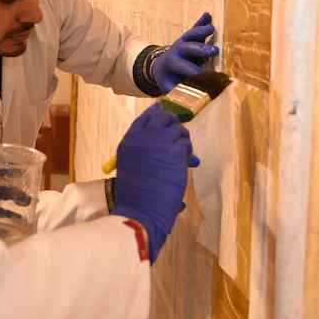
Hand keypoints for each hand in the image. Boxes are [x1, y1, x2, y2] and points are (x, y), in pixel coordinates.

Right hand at [110, 103, 198, 262]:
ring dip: (183, 140)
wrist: (141, 209)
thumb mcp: (130, 166)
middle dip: (172, 123)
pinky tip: (189, 162)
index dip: (154, 113)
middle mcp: (144, 137)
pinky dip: (189, 152)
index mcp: (129, 141)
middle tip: (178, 134)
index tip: (161, 109)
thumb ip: (142, 151)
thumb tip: (161, 144)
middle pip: (162, 117)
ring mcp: (160, 141)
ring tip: (184, 154)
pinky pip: (186, 143)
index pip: (143, 119)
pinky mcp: (175, 151)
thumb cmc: (134, 195)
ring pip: (178, 129)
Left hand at [152, 12, 217, 93]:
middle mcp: (176, 51)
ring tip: (212, 28)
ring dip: (200, 31)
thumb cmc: (170, 80)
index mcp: (171, 64)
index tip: (206, 76)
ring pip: (190, 35)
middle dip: (200, 49)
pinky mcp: (188, 38)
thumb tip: (189, 107)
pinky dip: (201, 22)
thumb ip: (179, 94)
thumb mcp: (170, 89)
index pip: (184, 68)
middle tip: (214, 51)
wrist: (161, 67)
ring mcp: (182, 42)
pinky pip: (195, 28)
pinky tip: (207, 14)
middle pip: (187, 48)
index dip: (194, 72)